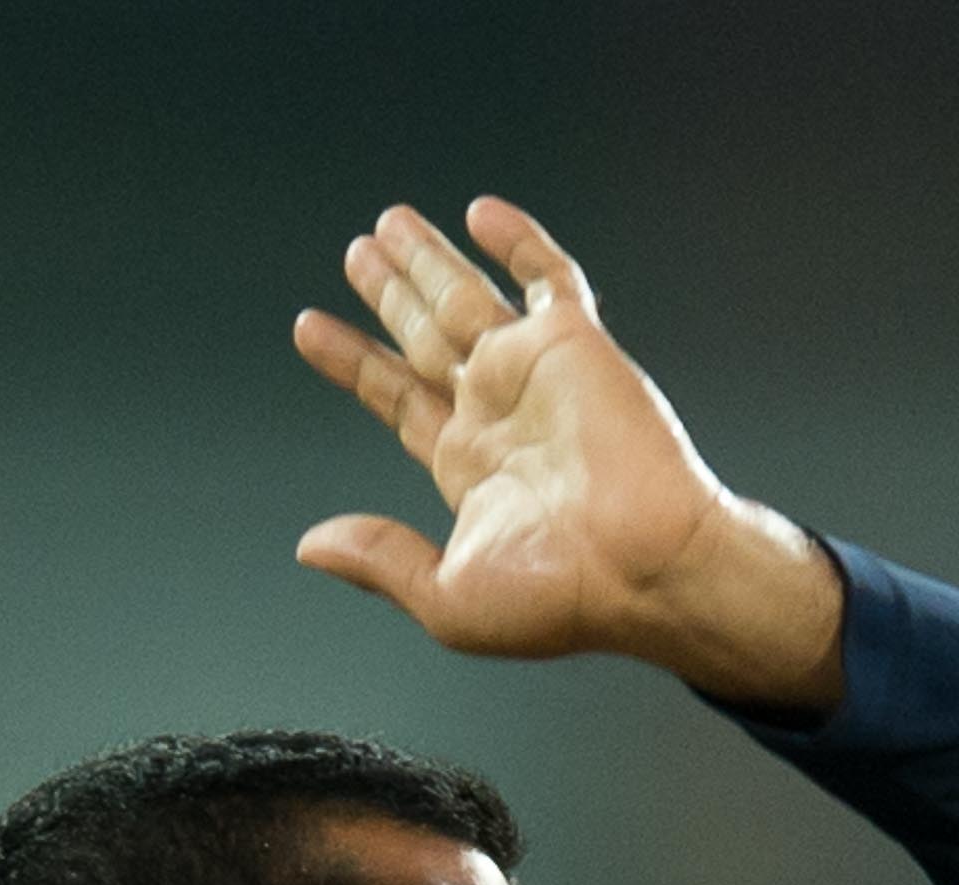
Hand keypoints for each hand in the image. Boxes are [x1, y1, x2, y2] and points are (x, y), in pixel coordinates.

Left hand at [290, 197, 846, 713]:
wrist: (648, 566)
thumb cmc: (562, 597)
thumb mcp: (447, 596)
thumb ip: (379, 559)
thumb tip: (310, 546)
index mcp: (470, 468)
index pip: (399, 399)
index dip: (355, 363)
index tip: (311, 329)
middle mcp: (499, 413)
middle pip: (428, 339)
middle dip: (391, 295)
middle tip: (359, 254)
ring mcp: (535, 374)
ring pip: (469, 298)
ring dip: (430, 261)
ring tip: (388, 224)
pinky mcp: (575, 344)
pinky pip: (546, 277)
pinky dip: (518, 241)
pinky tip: (482, 212)